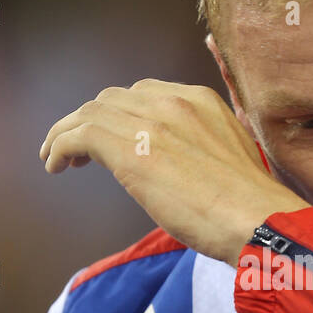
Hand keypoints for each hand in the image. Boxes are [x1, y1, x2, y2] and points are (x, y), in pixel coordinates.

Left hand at [39, 81, 308, 266]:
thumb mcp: (232, 157)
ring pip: (91, 112)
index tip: (112, 136)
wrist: (257, 219)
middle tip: (79, 149)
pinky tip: (55, 165)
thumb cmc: (251, 205)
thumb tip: (187, 170)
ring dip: (67, 132)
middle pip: (113, 98)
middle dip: (91, 118)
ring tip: (57, 156)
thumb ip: (204, 149)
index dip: (121, 113)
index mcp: (200, 101)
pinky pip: (79, 135)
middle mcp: (174, 102)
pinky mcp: (129, 150)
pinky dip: (60, 144)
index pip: (145, 94)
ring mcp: (151, 123)